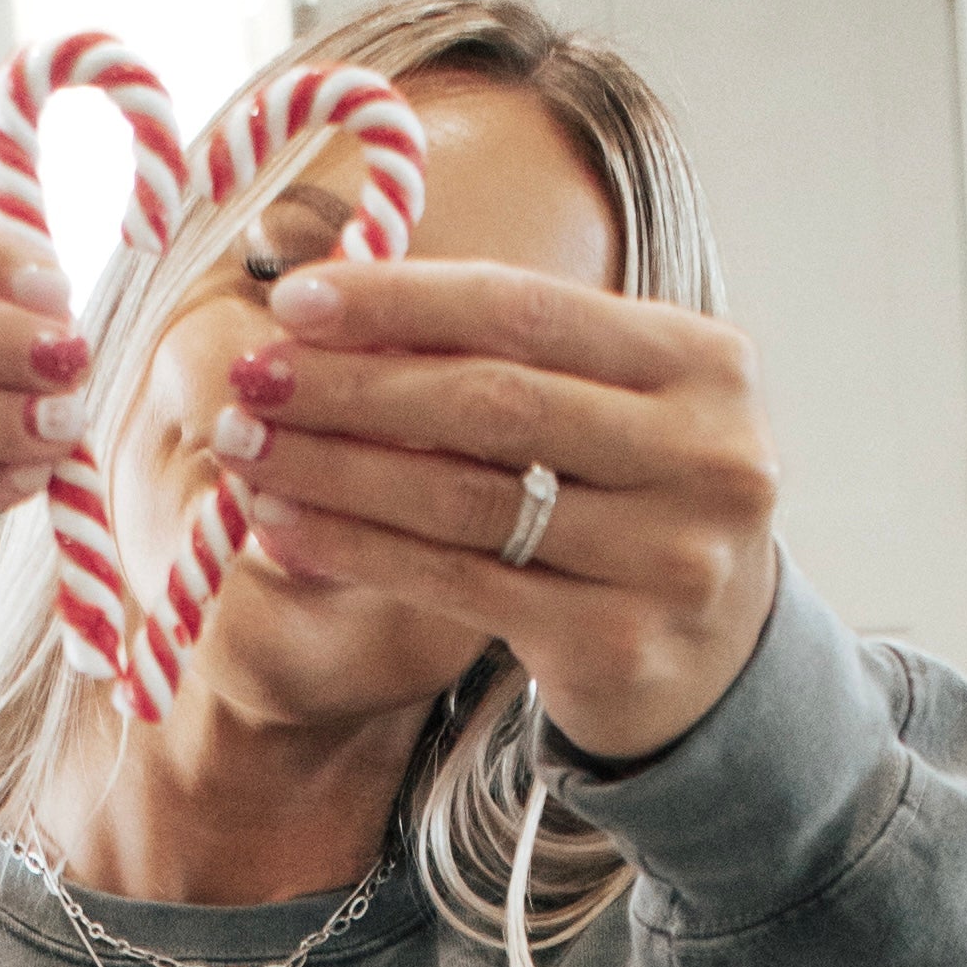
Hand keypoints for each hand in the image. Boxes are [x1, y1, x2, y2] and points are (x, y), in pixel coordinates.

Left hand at [219, 257, 782, 763]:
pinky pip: (458, 584)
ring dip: (338, 471)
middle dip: (353, 389)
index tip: (297, 302)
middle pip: (490, 404)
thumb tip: (332, 313)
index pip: (526, 310)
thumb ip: (509, 358)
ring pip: (465, 500)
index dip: (402, 302)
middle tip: (253, 382)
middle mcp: (704, 456)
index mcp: (706, 363)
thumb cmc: (633, 508)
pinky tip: (291, 526)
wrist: (716, 664)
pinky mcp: (617, 643)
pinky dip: (361, 551)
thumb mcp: (609, 411)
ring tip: (249, 451)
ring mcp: (669, 558)